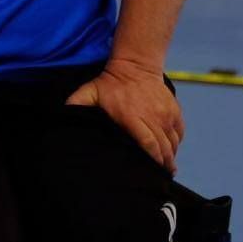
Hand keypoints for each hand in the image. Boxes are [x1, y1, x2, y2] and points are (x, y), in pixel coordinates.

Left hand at [66, 59, 183, 173]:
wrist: (135, 64)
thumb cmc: (110, 82)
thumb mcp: (90, 91)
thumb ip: (77, 103)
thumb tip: (63, 114)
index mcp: (132, 116)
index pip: (148, 143)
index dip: (152, 160)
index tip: (152, 172)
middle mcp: (152, 116)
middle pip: (163, 147)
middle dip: (164, 164)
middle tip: (160, 176)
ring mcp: (165, 112)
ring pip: (173, 141)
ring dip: (171, 155)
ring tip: (167, 167)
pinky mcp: (174, 109)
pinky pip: (179, 131)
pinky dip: (177, 142)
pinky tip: (172, 149)